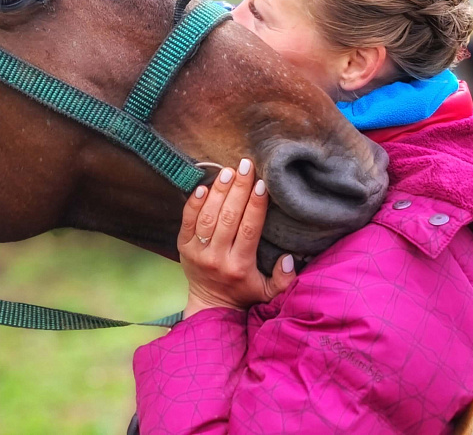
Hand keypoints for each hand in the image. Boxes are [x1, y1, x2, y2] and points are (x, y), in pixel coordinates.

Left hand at [179, 158, 296, 317]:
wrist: (211, 306)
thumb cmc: (244, 293)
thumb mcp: (269, 293)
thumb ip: (284, 279)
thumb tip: (289, 257)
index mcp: (240, 265)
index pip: (249, 229)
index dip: (256, 205)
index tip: (262, 184)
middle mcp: (217, 257)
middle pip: (228, 217)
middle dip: (238, 189)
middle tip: (246, 166)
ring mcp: (197, 251)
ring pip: (208, 215)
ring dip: (218, 191)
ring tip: (228, 171)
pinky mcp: (183, 246)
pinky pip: (187, 221)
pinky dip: (194, 203)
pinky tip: (203, 186)